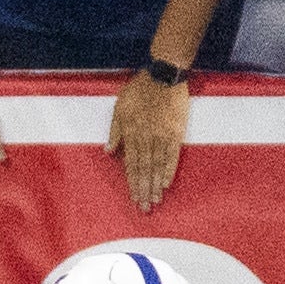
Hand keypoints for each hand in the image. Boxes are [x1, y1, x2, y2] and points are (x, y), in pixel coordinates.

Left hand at [110, 69, 188, 213]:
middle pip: (144, 169)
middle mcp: (146, 137)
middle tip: (144, 208)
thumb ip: (115, 131)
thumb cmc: (139, 90)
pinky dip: (169, 169)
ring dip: (155, 184)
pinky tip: (166, 183)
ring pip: (157, 165)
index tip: (133, 198)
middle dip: (143, 189)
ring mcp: (162, 135)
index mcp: (131, 133)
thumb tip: (108, 152)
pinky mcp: (177, 131)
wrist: (164, 75)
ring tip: (155, 200)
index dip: (132, 182)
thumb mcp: (119, 108)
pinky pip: (173, 154)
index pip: (131, 164)